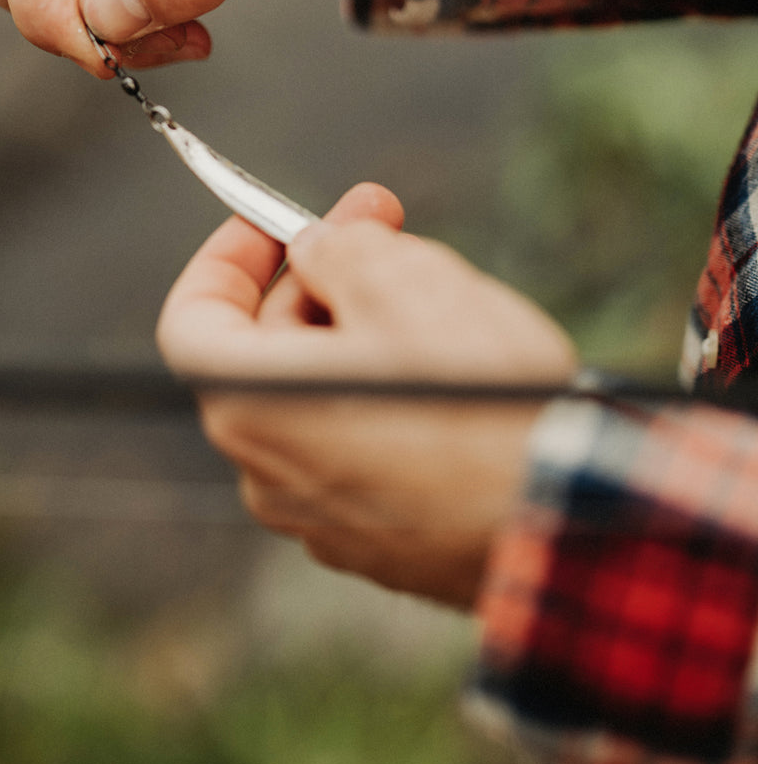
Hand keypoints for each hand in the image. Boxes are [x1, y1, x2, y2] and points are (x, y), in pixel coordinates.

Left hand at [157, 184, 577, 607]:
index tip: (276, 220)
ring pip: (321, 394)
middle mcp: (265, 472)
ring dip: (362, 331)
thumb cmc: (478, 402)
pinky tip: (455, 368)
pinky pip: (362, 445)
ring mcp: (321, 517)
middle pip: (266, 349)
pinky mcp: (378, 543)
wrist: (572, 529)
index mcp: (250, 405)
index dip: (228, 256)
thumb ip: (340, 248)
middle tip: (387, 221)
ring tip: (441, 293)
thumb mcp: (407, 281)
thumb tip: (320, 250)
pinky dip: (387, 393)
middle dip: (320, 276)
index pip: (192, 318)